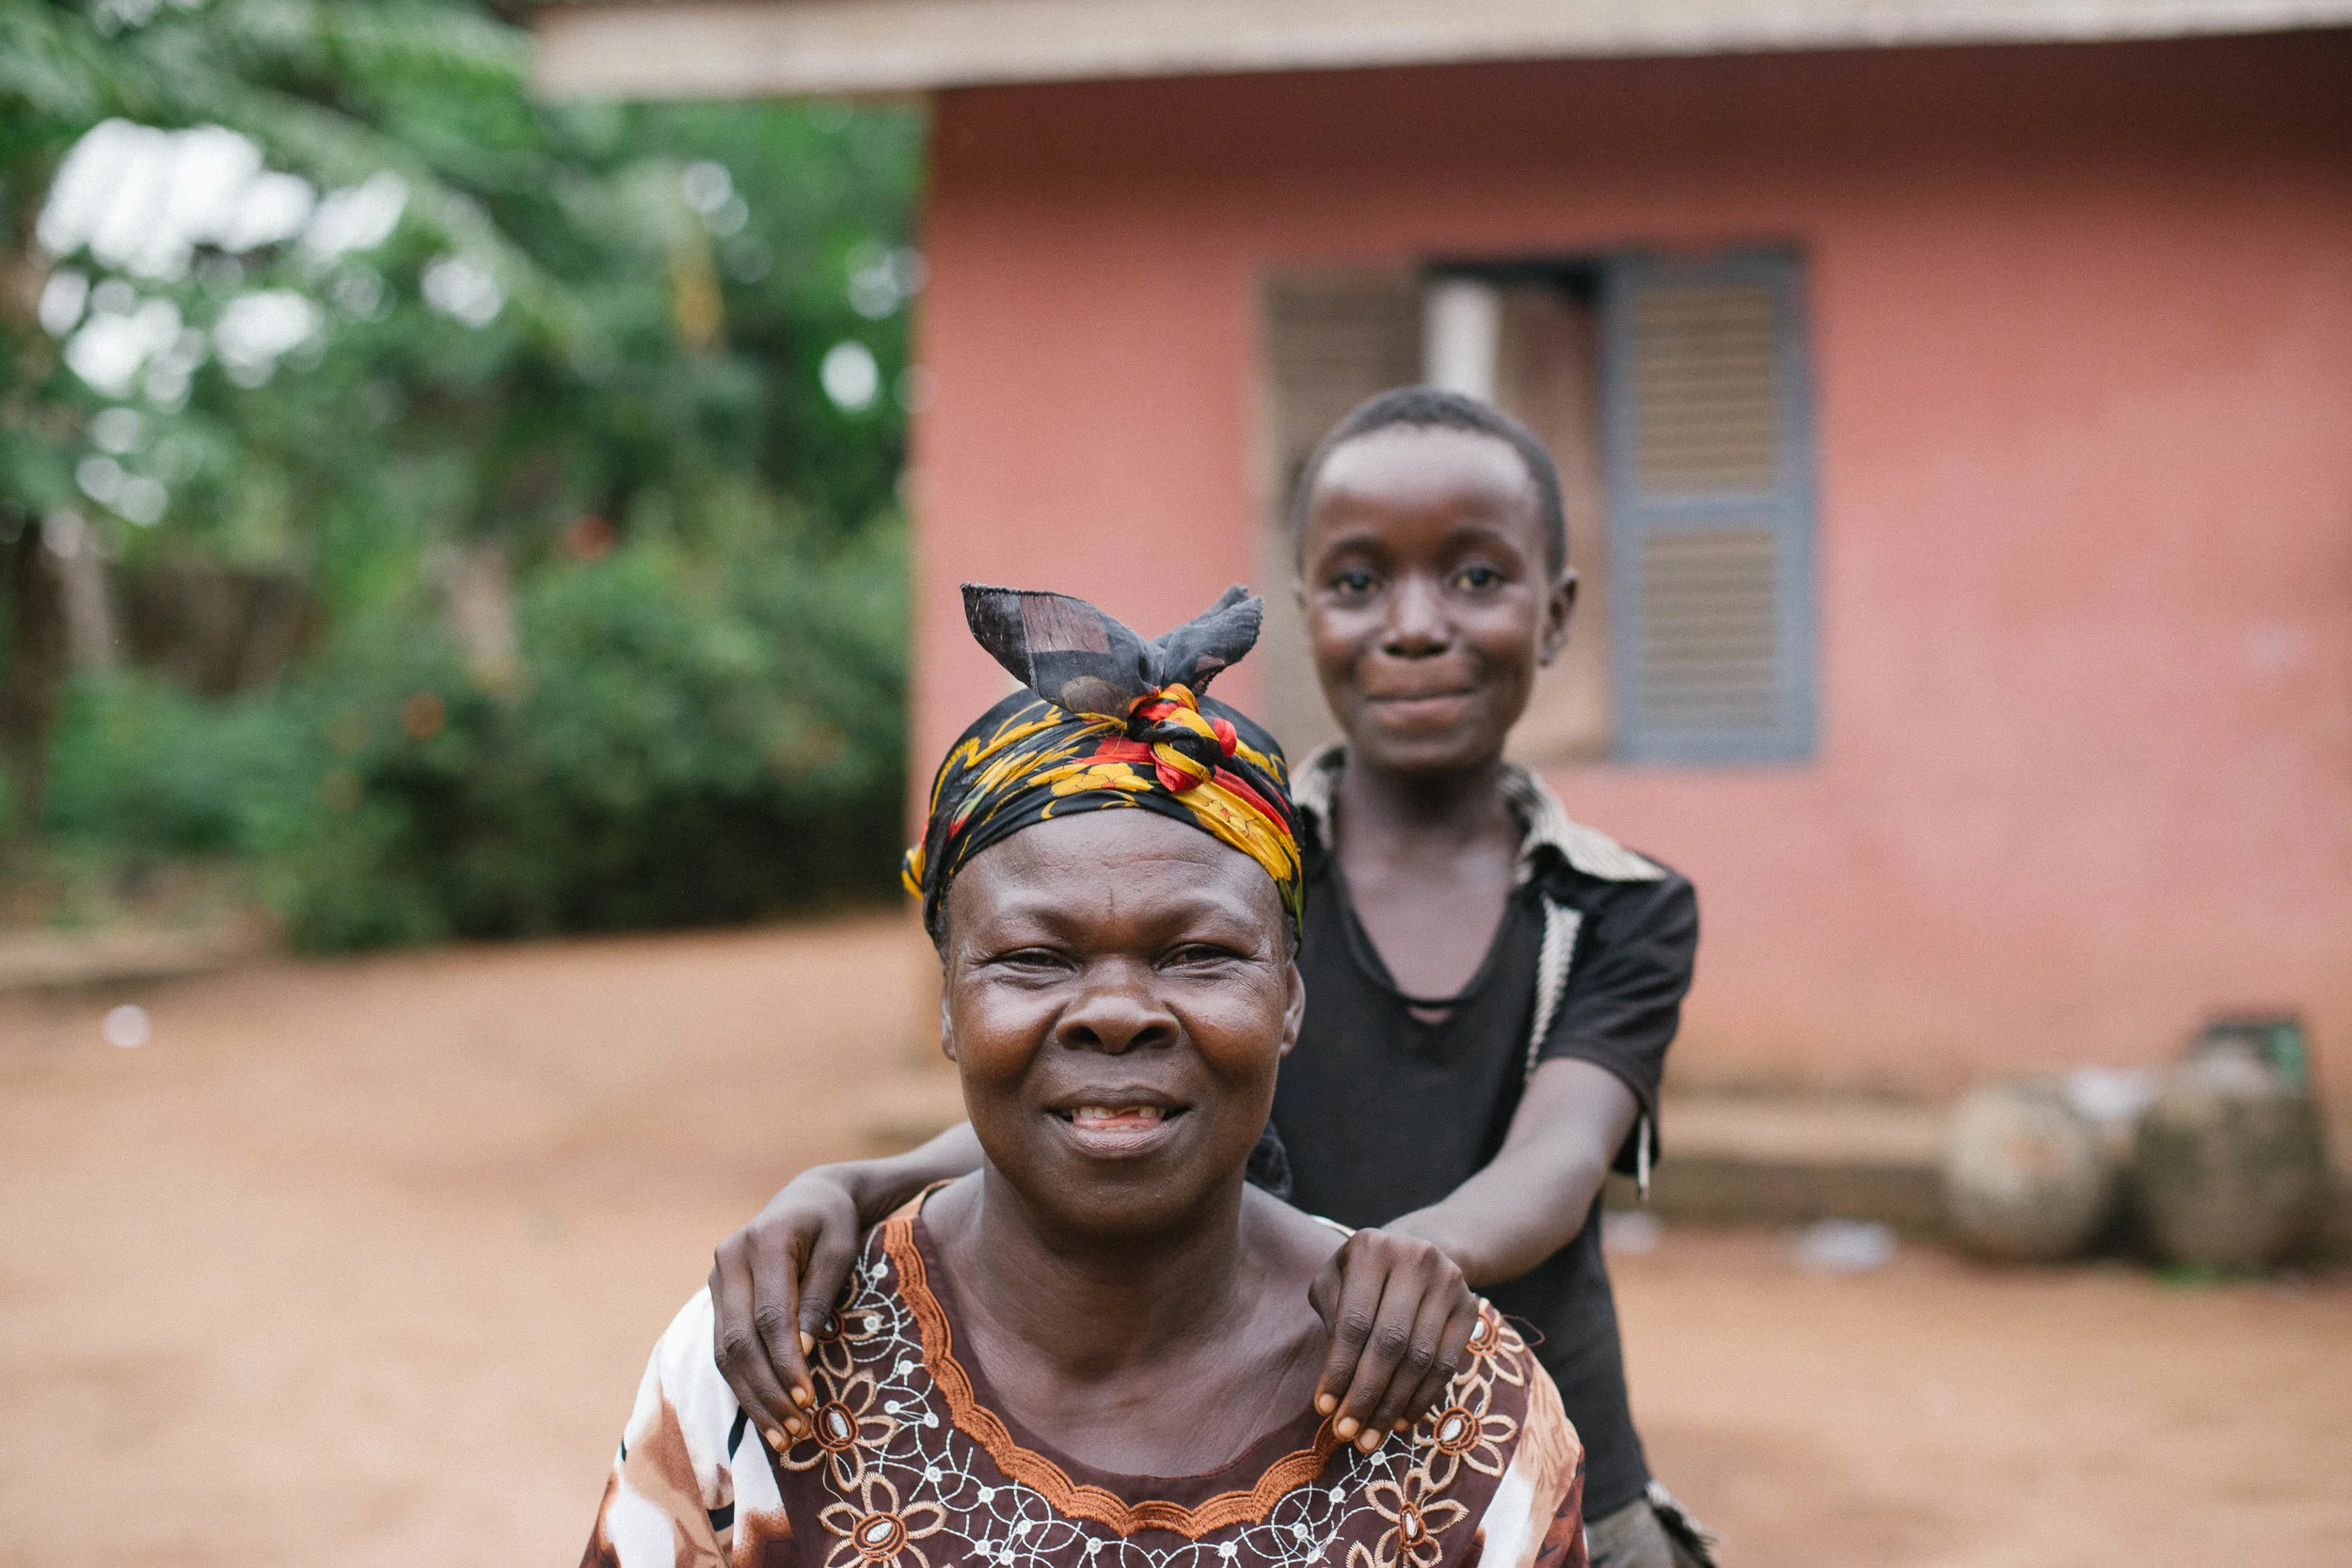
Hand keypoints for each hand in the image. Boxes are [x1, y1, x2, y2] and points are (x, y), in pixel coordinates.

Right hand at [708, 1167, 865, 1454]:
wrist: (808, 1197)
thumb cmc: (835, 1223)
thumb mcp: (841, 1249)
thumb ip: (820, 1294)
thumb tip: (803, 1350)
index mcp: (763, 1242)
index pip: (770, 1316)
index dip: (785, 1361)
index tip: (807, 1399)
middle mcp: (729, 1260)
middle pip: (739, 1340)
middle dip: (766, 1391)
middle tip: (795, 1431)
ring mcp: (718, 1279)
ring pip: (725, 1351)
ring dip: (752, 1397)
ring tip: (782, 1436)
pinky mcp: (718, 1297)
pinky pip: (723, 1348)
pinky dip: (743, 1383)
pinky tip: (764, 1413)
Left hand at [1306, 1228, 1480, 1452]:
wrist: (1414, 1254)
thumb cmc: (1361, 1278)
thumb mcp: (1334, 1284)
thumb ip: (1330, 1324)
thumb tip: (1333, 1394)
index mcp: (1370, 1248)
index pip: (1353, 1321)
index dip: (1338, 1369)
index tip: (1323, 1408)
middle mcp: (1415, 1258)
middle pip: (1390, 1343)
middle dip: (1366, 1395)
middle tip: (1347, 1433)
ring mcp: (1448, 1282)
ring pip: (1420, 1358)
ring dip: (1392, 1406)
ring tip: (1370, 1437)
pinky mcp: (1470, 1307)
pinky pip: (1446, 1364)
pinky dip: (1421, 1399)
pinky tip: (1399, 1420)